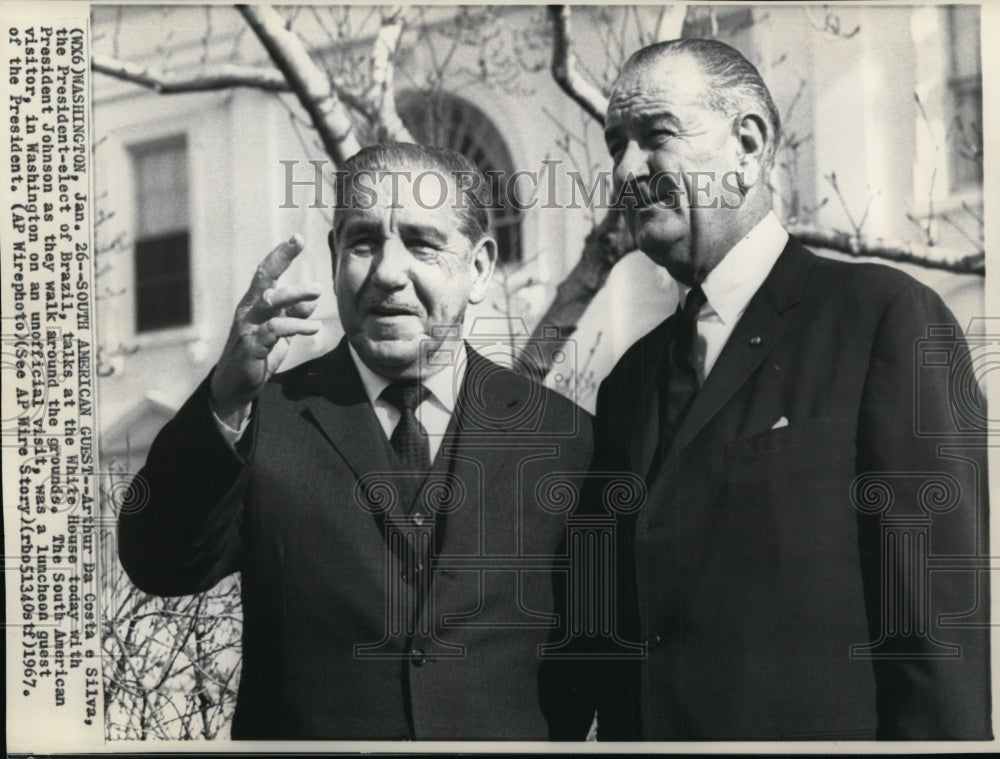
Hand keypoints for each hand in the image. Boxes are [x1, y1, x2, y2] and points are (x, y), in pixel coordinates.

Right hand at [210, 234, 321, 425]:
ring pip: (269, 301)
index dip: (281, 254)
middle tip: (302, 246)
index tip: (297, 238)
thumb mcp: (281, 331)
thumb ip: (294, 313)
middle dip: (282, 261)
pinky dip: (296, 326)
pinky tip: (314, 328)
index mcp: (254, 303)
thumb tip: (312, 297)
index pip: (266, 272)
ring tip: (318, 290)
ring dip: (295, 294)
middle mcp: (248, 310)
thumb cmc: (259, 353)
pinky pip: (275, 330)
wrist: (237, 384)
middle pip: (264, 279)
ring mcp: (248, 327)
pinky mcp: (252, 346)